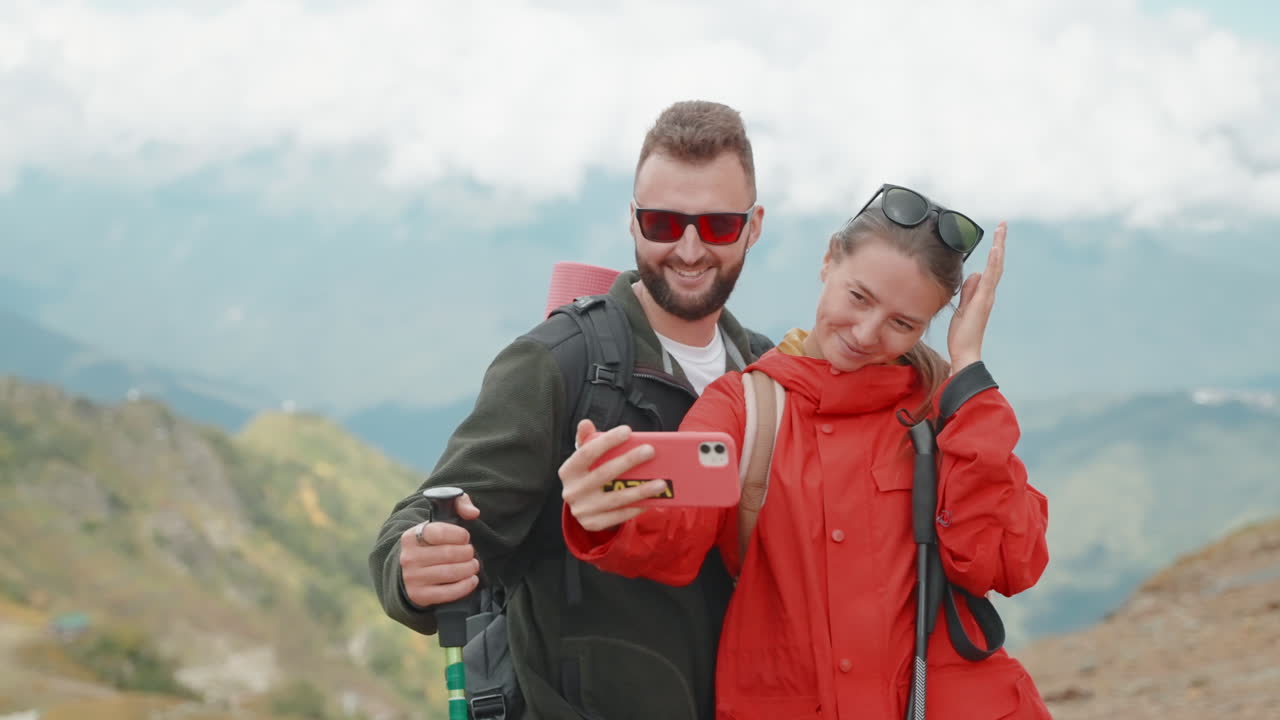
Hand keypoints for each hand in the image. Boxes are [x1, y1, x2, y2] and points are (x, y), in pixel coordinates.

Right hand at [399, 493, 481, 607]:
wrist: (410, 571)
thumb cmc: (432, 543)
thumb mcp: (440, 518)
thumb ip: (459, 503)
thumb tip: (473, 513)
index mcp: (411, 536)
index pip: (439, 533)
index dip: (459, 535)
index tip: (465, 537)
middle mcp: (409, 557)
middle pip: (449, 554)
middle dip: (467, 553)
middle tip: (471, 553)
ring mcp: (413, 578)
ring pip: (450, 573)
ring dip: (469, 568)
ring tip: (473, 565)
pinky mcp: (420, 596)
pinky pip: (448, 593)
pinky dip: (465, 586)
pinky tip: (471, 579)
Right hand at [559, 419, 665, 531]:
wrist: (580, 507)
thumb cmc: (587, 474)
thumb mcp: (583, 459)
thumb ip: (586, 440)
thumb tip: (585, 423)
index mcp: (568, 471)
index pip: (586, 453)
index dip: (607, 441)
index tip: (627, 431)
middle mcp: (572, 491)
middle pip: (604, 474)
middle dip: (629, 461)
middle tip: (650, 450)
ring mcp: (582, 510)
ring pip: (616, 498)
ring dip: (641, 490)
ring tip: (661, 482)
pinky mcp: (593, 524)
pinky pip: (620, 515)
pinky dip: (637, 507)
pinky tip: (653, 499)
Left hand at [948, 221, 1005, 372]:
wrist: (965, 352)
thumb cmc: (963, 334)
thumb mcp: (962, 308)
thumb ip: (968, 292)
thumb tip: (974, 275)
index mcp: (983, 294)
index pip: (990, 268)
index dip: (994, 251)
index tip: (996, 234)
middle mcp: (988, 293)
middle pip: (996, 263)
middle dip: (1000, 243)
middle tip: (1003, 225)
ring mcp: (987, 296)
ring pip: (996, 267)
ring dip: (999, 247)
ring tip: (1001, 230)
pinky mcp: (983, 301)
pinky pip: (990, 278)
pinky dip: (994, 263)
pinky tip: (995, 250)